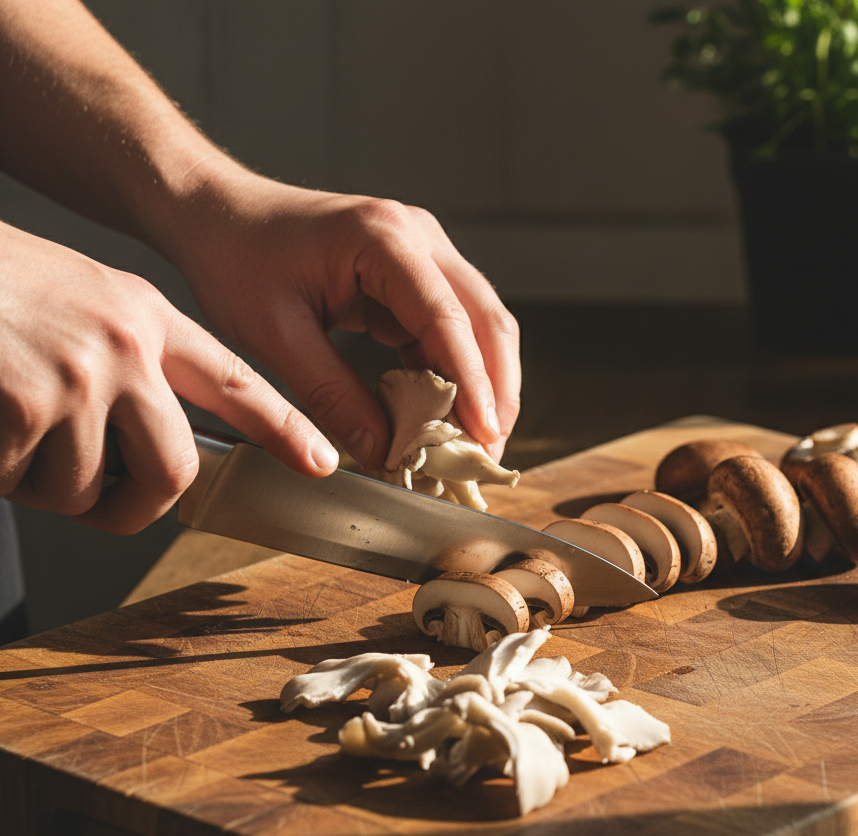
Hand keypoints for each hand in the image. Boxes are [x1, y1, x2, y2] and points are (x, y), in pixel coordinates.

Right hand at [0, 221, 337, 532]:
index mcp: (140, 316)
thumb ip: (126, 363)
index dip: (283, 427)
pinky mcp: (22, 408)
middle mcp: (122, 347)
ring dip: (45, 485)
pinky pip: (26, 485)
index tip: (321, 461)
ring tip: (9, 431)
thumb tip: (152, 444)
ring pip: (89, 490)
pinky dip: (1, 475)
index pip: (234, 380)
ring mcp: (74, 378)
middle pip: (174, 472)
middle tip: (101, 501)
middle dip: (137, 505)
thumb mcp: (74, 301)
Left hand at [164, 174, 520, 467]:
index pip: (447, 319)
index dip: (472, 383)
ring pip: (478, 327)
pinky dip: (453, 376)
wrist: (215, 214)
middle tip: (488, 454)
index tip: (483, 436)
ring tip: (473, 445)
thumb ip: (332, 395)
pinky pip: (450, 330)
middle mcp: (416, 237)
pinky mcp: (412, 276)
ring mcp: (421, 253)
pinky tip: (444, 417)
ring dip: (482, 386)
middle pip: (485, 320)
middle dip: (495, 391)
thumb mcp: (274, 336)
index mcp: (382, 239)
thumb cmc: (234, 258)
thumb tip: (383, 450)